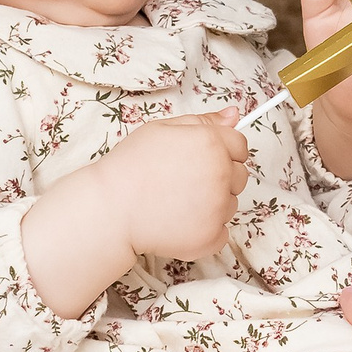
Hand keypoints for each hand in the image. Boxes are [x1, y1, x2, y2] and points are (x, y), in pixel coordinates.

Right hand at [19, 110, 247, 318]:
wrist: (110, 209)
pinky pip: (221, 232)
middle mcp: (221, 175)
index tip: (201, 160)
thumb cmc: (131, 167)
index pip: (240, 146)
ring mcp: (218, 208)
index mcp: (212, 144)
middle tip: (184, 182)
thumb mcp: (162, 130)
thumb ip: (203, 121)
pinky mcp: (211, 237)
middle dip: (219, 178)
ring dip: (212, 204)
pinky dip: (205, 230)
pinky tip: (179, 223)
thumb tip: (235, 114)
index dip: (222, 152)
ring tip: (177, 202)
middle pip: (239, 176)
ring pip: (230, 204)